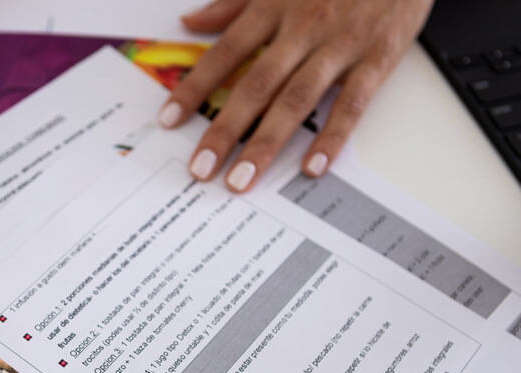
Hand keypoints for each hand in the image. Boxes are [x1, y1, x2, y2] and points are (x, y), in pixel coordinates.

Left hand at [158, 0, 433, 191]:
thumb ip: (233, 3)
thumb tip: (191, 22)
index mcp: (275, 6)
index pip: (225, 54)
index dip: (195, 88)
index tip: (169, 121)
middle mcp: (302, 29)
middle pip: (256, 85)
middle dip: (224, 130)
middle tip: (201, 169)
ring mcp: (340, 46)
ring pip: (296, 100)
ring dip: (266, 143)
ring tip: (242, 179)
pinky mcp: (377, 59)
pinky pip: (352, 104)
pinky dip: (332, 137)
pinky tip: (311, 168)